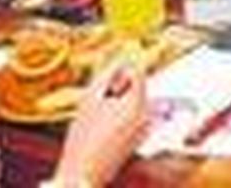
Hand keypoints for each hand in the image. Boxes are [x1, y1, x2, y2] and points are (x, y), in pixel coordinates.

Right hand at [54, 55, 147, 185]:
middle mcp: (147, 115)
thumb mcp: (90, 99)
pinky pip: (131, 116)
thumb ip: (106, 74)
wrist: (83, 173)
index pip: (138, 71)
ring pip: (133, 101)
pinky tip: (102, 128)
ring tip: (98, 116)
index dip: (123, 66)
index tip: (111, 66)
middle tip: (99, 97)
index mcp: (138, 103)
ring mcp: (145, 127)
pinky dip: (119, 115)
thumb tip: (118, 57)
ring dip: (118, 101)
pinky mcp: (139, 138)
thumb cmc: (84, 139)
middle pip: (137, 86)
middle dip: (119, 86)